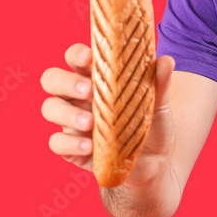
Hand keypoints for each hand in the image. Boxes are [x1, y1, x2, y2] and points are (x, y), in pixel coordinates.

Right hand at [40, 43, 176, 186]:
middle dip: (65, 81)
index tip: (89, 56)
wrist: (154, 162)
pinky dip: (70, 143)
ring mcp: (71, 121)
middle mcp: (77, 96)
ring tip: (90, 122)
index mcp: (96, 77)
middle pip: (52, 78)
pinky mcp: (70, 147)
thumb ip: (160, 82)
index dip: (77, 54)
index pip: (76, 57)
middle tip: (88, 90)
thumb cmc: (151, 124)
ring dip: (67, 113)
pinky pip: (57, 143)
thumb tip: (166, 61)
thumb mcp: (159, 104)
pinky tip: (89, 146)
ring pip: (49, 108)